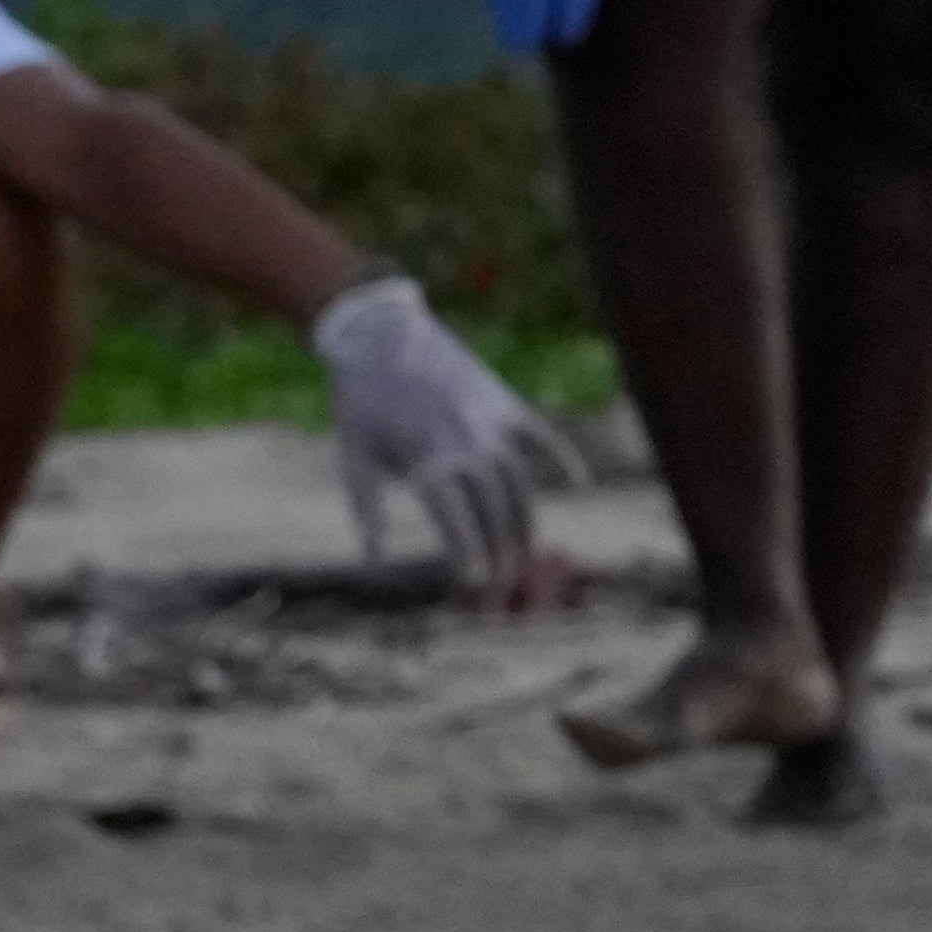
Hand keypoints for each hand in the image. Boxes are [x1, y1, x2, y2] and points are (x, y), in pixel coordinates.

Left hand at [309, 273, 572, 587]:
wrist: (380, 333)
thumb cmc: (361, 403)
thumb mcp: (354, 457)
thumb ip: (368, 510)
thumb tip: (373, 559)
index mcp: (427, 457)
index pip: (456, 517)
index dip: (469, 552)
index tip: (475, 587)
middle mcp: (466, 442)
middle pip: (495, 511)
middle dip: (500, 557)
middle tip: (495, 598)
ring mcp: (491, 422)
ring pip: (521, 483)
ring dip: (526, 526)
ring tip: (523, 562)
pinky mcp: (504, 403)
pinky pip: (540, 435)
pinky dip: (561, 457)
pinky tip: (576, 484)